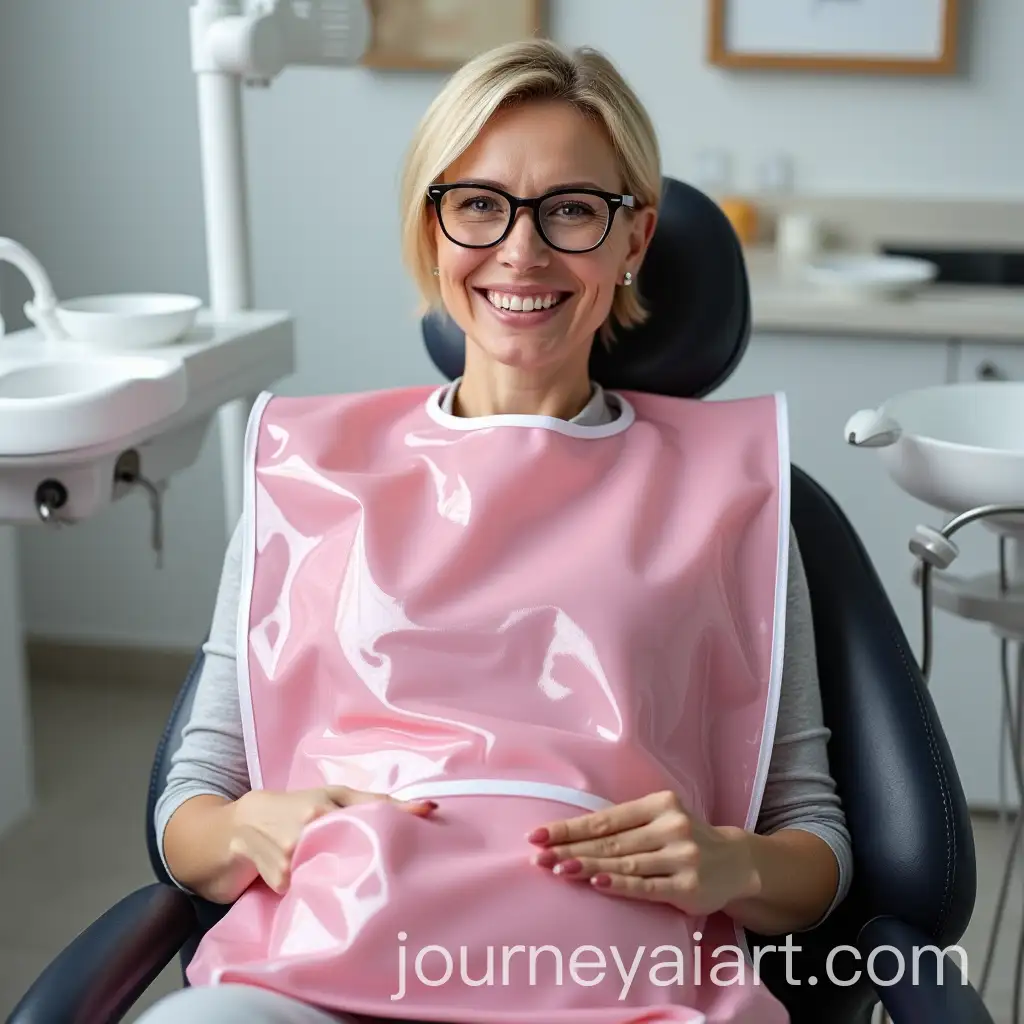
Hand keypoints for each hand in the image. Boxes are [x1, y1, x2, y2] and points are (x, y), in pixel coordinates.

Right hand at [227, 786, 435, 893]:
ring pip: (329, 872)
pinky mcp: (278, 878)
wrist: (236, 825)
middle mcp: (309, 824)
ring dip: (338, 879)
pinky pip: (306, 891)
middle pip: (353, 847)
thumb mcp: (330, 797)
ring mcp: (292, 852)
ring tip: (339, 877)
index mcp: (326, 804)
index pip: (371, 808)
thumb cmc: (293, 807)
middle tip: (391, 869)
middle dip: (371, 858)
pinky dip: (310, 891)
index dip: (401, 812)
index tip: (431, 814)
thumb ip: (373, 802)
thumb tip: (427, 807)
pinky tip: (309, 885)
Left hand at [527, 790, 759, 916]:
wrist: (737, 862)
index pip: (605, 818)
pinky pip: (648, 886)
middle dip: (571, 850)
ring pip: (626, 864)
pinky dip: (621, 885)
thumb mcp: (661, 820)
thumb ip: (626, 826)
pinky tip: (598, 883)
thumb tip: (572, 836)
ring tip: (558, 869)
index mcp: (660, 804)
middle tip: (539, 857)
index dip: (570, 828)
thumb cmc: (685, 839)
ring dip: (588, 867)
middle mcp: (671, 826)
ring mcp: (682, 857)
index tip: (538, 835)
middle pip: (611, 842)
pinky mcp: (689, 887)